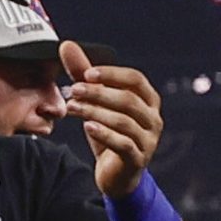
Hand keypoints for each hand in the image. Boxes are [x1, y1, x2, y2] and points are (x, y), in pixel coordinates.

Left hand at [62, 42, 164, 198]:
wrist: (117, 176)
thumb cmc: (109, 134)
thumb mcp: (96, 104)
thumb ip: (84, 76)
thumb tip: (66, 45)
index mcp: (148, 99)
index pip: (135, 79)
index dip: (112, 74)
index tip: (86, 74)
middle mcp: (153, 117)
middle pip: (128, 99)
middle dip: (99, 93)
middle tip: (73, 91)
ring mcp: (148, 139)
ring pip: (124, 121)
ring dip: (96, 112)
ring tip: (72, 108)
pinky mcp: (138, 158)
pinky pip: (123, 143)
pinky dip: (104, 134)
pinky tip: (87, 127)